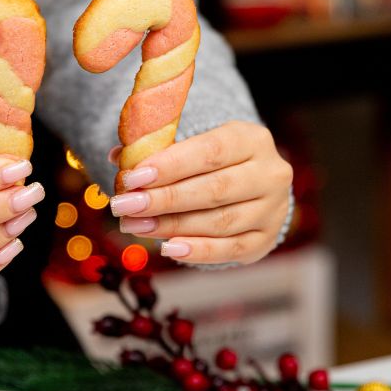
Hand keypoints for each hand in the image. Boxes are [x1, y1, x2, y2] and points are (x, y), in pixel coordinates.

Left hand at [108, 121, 292, 264]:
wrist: (249, 182)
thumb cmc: (209, 160)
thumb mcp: (190, 144)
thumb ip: (157, 149)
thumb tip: (117, 157)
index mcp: (251, 139)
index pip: (209, 152)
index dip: (169, 165)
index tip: (133, 178)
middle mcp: (271, 173)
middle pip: (214, 190)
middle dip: (164, 199)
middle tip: (125, 206)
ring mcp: (273, 209)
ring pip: (220, 222)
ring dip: (172, 226)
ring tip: (135, 226)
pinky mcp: (265, 239)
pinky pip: (230, 249)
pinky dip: (198, 251)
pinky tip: (169, 248)